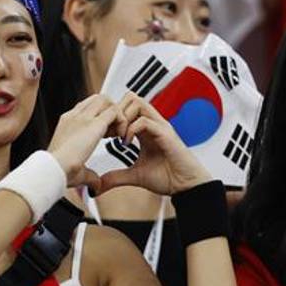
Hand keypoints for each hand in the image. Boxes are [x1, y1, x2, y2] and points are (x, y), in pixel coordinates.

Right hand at [48, 94, 117, 193]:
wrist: (54, 169)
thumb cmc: (59, 171)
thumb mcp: (76, 170)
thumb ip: (88, 174)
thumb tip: (96, 185)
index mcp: (67, 123)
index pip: (87, 107)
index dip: (101, 117)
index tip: (106, 134)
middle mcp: (74, 116)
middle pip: (98, 99)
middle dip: (111, 112)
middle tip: (115, 132)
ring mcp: (83, 117)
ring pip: (107, 100)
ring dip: (117, 114)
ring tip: (118, 134)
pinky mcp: (94, 123)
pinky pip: (115, 111)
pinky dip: (123, 121)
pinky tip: (122, 138)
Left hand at [96, 92, 212, 195]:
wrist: (185, 186)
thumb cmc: (168, 177)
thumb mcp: (134, 176)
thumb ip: (116, 177)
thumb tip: (99, 184)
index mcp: (145, 131)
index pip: (126, 109)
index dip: (112, 118)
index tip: (104, 135)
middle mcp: (152, 124)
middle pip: (130, 99)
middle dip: (116, 113)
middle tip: (110, 132)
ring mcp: (160, 126)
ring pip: (137, 103)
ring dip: (123, 117)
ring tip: (119, 135)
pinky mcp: (165, 133)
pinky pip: (144, 120)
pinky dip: (131, 129)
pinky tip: (127, 143)